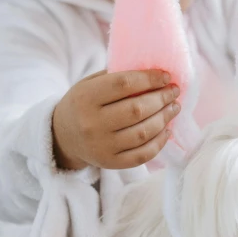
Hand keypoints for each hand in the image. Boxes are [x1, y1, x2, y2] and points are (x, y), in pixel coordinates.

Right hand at [52, 70, 179, 169]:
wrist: (63, 137)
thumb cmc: (83, 104)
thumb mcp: (89, 84)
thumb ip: (116, 77)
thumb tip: (155, 73)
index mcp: (86, 98)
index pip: (123, 84)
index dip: (149, 79)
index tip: (166, 76)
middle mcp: (92, 124)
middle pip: (137, 109)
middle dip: (161, 98)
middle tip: (174, 92)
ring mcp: (102, 146)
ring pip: (143, 133)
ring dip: (165, 118)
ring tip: (174, 107)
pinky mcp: (110, 163)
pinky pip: (142, 155)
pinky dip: (159, 142)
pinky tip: (166, 129)